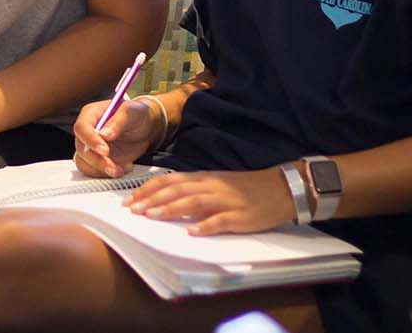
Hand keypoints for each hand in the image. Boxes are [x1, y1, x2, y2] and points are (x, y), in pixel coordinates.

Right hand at [72, 96, 162, 177]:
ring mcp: (90, 147)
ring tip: (120, 169)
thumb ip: (118, 121)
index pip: (82, 128)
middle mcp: (87, 131)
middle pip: (82, 149)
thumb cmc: (136, 114)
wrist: (145, 127)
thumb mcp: (131, 112)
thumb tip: (104, 135)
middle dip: (97, 161)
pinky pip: (93, 171)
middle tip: (113, 166)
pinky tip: (123, 168)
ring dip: (100, 171)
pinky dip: (106, 174)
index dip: (90, 140)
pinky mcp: (97, 160)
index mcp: (91, 114)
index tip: (104, 151)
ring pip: (84, 163)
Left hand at [125, 169, 296, 235]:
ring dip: (171, 209)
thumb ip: (194, 190)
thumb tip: (168, 199)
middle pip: (177, 190)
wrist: (281, 187)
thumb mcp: (218, 183)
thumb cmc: (248, 188)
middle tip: (134, 210)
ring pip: (194, 202)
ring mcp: (226, 201)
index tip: (130, 200)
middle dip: (152, 199)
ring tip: (152, 216)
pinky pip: (221, 221)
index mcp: (205, 179)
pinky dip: (205, 226)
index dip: (148, 189)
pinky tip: (192, 232)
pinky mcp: (240, 216)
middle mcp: (212, 186)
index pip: (170, 180)